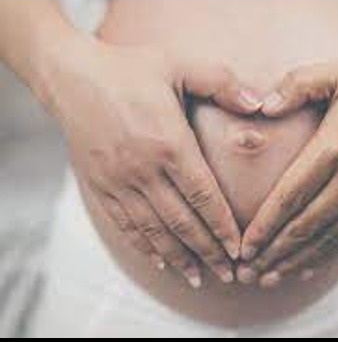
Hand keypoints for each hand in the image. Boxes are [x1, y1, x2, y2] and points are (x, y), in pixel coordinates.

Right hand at [48, 40, 260, 287]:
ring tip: (198, 278)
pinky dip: (144, 246)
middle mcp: (145, 169)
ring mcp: (120, 181)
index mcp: (169, 143)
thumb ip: (222, 84)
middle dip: (208, 251)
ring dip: (179, 257)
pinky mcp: (100, 186)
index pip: (204, 196)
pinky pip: (125, 224)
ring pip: (155, 230)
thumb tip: (260, 104)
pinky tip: (159, 261)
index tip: (239, 249)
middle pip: (183, 222)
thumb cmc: (130, 69)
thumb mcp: (179, 64)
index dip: (224, 227)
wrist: (72, 77)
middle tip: (227, 274)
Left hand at [239, 61, 337, 286]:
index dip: (265, 225)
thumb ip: (297, 85)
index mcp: (337, 146)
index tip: (244, 246)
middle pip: (305, 226)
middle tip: (247, 273)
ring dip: (295, 262)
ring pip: (328, 240)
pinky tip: (305, 269)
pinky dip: (326, 257)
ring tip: (269, 278)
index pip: (291, 195)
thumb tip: (262, 108)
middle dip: (273, 252)